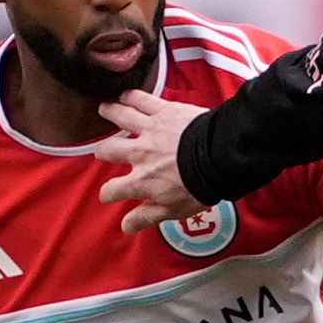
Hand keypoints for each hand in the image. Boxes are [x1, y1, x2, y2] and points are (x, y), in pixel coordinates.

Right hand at [93, 89, 210, 230]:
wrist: (219, 157)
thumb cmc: (200, 186)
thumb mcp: (172, 210)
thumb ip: (146, 216)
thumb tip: (125, 226)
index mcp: (141, 180)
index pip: (113, 189)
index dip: (108, 193)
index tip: (109, 193)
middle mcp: (140, 153)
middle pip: (110, 149)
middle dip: (103, 151)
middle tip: (103, 150)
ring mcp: (150, 129)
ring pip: (120, 117)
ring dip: (110, 113)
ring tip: (104, 109)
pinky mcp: (163, 110)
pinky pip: (140, 99)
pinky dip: (131, 96)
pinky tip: (125, 95)